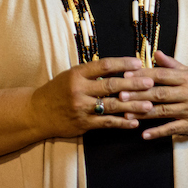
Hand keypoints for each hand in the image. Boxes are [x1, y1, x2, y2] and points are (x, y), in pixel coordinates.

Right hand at [30, 57, 154, 138]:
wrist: (37, 112)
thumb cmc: (57, 90)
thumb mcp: (70, 75)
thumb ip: (91, 72)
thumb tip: (118, 67)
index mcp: (77, 74)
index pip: (104, 66)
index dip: (123, 64)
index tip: (138, 63)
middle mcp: (79, 90)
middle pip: (111, 86)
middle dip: (133, 84)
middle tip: (150, 82)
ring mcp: (81, 108)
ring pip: (112, 106)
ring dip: (132, 106)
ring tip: (149, 104)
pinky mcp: (83, 124)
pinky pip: (106, 123)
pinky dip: (122, 123)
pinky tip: (134, 123)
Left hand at [120, 50, 187, 139]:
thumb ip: (171, 64)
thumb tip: (155, 52)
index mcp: (186, 78)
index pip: (161, 75)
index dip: (143, 76)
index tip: (127, 76)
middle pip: (160, 94)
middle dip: (139, 94)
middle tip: (121, 94)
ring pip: (163, 111)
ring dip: (143, 113)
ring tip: (126, 113)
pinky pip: (171, 129)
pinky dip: (157, 132)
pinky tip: (144, 134)